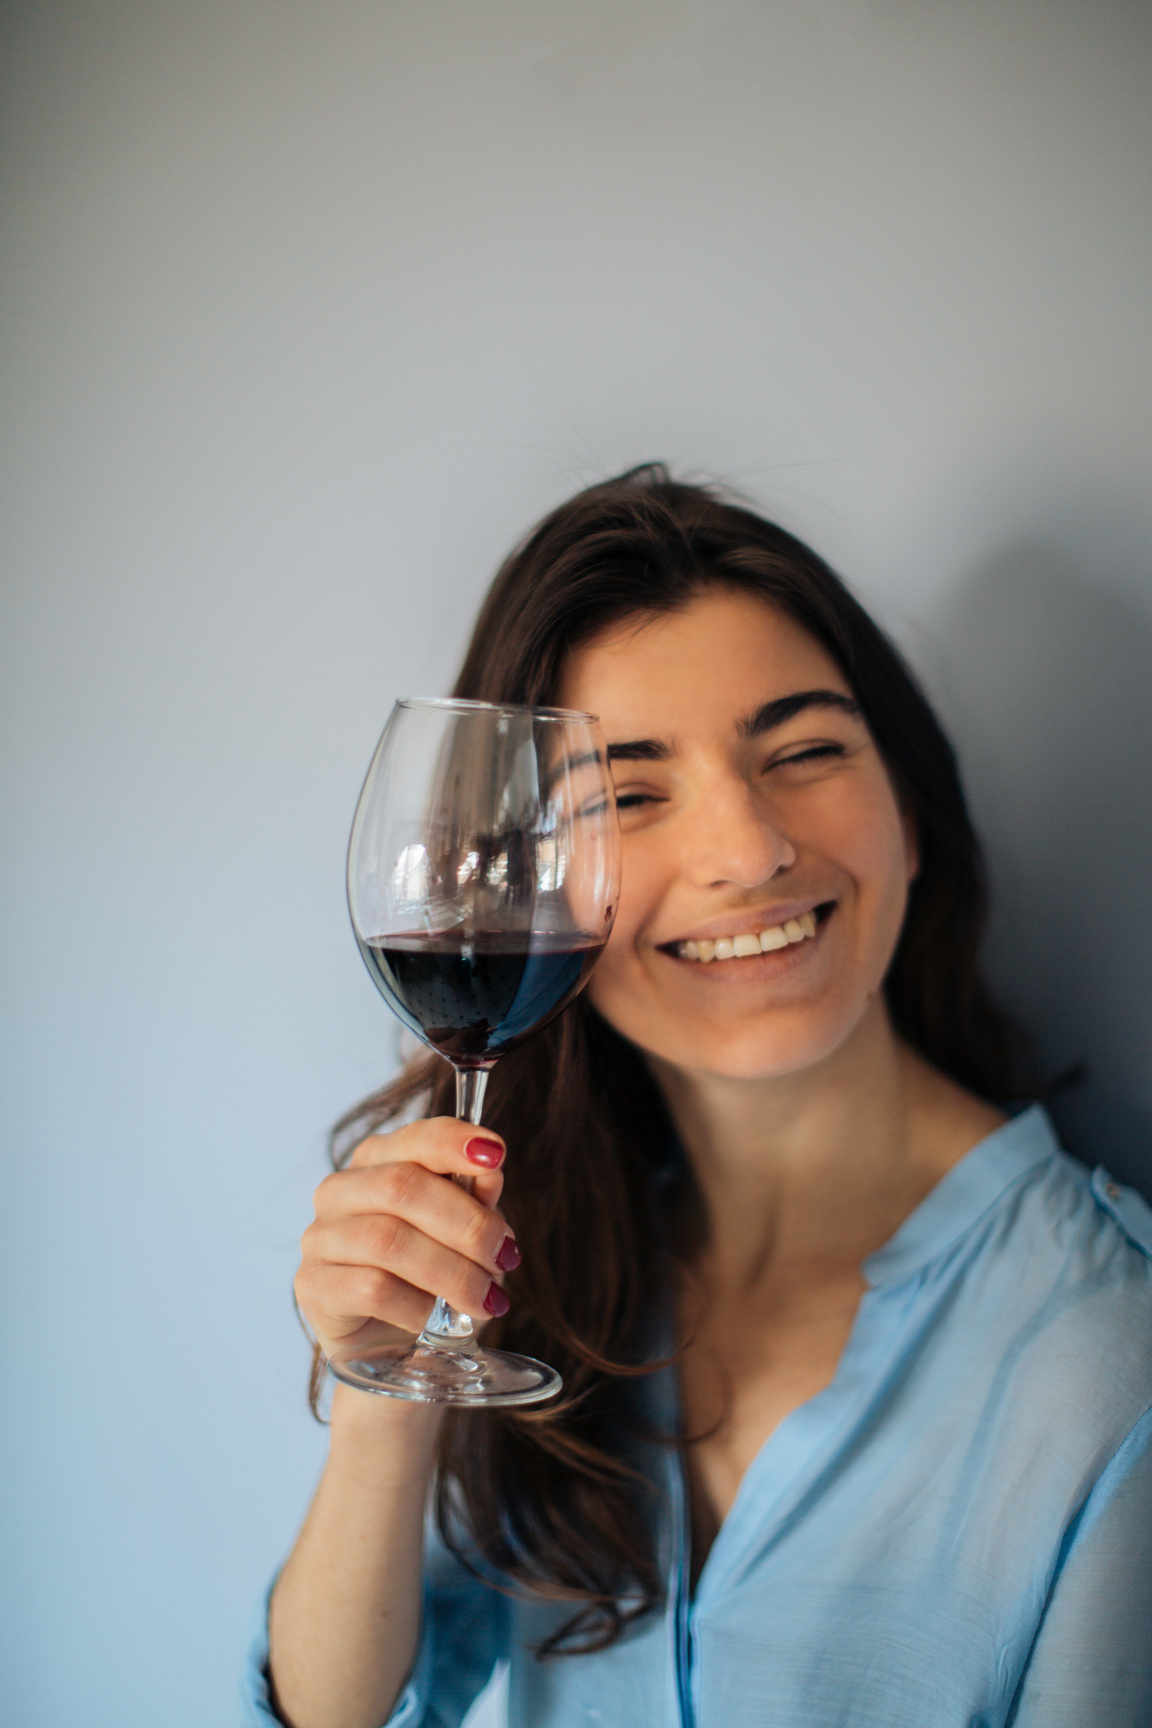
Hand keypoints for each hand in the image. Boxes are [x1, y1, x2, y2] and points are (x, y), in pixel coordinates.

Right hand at [295, 1118, 519, 1363]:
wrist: (394, 1344)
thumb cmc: (430, 1275)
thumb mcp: (464, 1233)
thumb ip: (475, 1198)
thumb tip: (490, 1171)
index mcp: (377, 1160)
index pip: (413, 1138)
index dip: (454, 1142)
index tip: (496, 1155)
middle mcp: (339, 1190)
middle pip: (402, 1187)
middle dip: (466, 1223)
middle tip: (504, 1256)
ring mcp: (320, 1237)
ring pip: (388, 1240)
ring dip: (451, 1272)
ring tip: (486, 1298)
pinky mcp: (312, 1286)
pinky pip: (371, 1289)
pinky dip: (417, 1305)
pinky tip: (437, 1318)